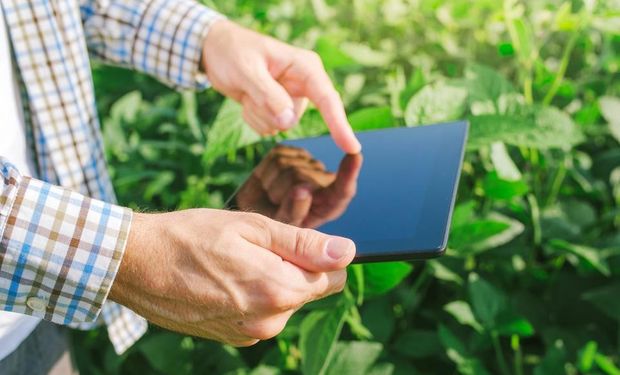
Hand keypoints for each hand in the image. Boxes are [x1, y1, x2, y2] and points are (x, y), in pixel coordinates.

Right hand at [109, 209, 354, 345]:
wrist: (136, 264)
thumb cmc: (191, 236)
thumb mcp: (253, 227)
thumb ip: (304, 244)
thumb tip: (347, 252)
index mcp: (279, 290)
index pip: (332, 278)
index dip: (319, 256)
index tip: (295, 242)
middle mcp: (269, 321)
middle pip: (306, 290)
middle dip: (291, 267)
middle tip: (254, 245)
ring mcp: (249, 334)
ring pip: (282, 302)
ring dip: (269, 281)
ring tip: (233, 260)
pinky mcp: (231, 337)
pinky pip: (260, 313)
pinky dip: (250, 296)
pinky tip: (223, 278)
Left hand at [202, 20, 360, 153]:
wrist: (216, 51)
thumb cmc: (233, 52)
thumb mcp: (246, 70)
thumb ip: (268, 96)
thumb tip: (288, 122)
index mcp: (305, 67)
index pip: (327, 99)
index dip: (340, 125)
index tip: (352, 147)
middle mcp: (304, 84)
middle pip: (293, 118)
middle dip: (267, 111)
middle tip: (249, 87)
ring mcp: (292, 99)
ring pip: (279, 127)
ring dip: (257, 114)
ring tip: (248, 90)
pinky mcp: (280, 110)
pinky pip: (268, 129)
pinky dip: (253, 118)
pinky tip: (247, 98)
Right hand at [236, 145, 361, 227]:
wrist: (246, 221)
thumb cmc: (267, 235)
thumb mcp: (279, 231)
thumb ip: (293, 213)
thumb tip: (303, 190)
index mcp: (328, 206)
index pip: (342, 191)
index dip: (349, 173)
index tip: (356, 155)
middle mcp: (321, 183)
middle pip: (305, 177)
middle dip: (283, 194)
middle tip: (273, 208)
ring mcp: (305, 165)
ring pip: (288, 166)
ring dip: (272, 187)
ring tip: (269, 199)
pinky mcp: (288, 153)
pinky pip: (277, 156)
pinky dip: (265, 173)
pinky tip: (265, 185)